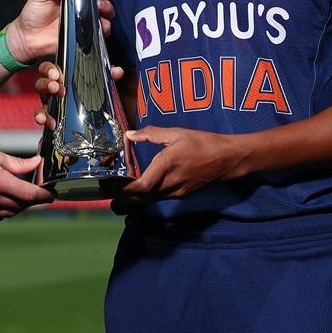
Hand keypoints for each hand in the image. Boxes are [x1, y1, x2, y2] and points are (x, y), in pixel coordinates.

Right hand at [0, 141, 53, 219]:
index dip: (43, 196)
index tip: (51, 195)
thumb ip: (18, 164)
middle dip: (32, 200)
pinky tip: (5, 200)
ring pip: (10, 213)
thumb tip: (37, 163)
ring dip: (19, 206)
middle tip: (38, 193)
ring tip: (22, 196)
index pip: (29, 195)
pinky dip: (4, 210)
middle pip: (21, 206)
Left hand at [4, 0, 114, 64]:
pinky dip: (105, 26)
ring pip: (104, 11)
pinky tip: (100, 23)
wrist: (28, 38)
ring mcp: (83, 20)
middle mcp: (79, 5)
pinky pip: (100, 30)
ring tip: (99, 6)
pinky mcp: (84, 34)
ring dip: (106, 7)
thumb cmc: (32, 16)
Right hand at [33, 60, 124, 127]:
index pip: (48, 69)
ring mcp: (50, 102)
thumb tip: (117, 71)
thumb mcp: (97, 79)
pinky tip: (50, 124)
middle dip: (47, 86)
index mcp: (60, 75)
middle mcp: (52, 88)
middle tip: (56, 89)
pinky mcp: (52, 115)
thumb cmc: (87, 87)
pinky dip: (43, 120)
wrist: (86, 106)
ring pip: (41, 102)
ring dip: (43, 108)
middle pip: (42, 84)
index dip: (50, 71)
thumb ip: (106, 74)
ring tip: (48, 113)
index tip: (56, 75)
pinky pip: (43, 117)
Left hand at [119, 127, 246, 198]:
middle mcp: (171, 182)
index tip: (110, 184)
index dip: (124, 189)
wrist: (227, 159)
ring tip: (115, 192)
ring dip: (131, 198)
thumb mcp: (177, 133)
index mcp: (168, 164)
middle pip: (141, 196)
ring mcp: (177, 191)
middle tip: (104, 190)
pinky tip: (136, 189)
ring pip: (149, 199)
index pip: (143, 185)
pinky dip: (144, 195)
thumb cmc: (202, 142)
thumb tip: (130, 134)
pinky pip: (158, 198)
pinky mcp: (181, 194)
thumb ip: (152, 133)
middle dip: (122, 196)